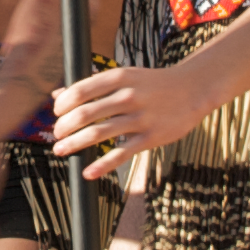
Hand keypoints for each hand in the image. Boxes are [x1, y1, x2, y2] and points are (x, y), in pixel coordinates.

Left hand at [47, 58, 214, 180]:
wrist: (192, 90)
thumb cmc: (152, 84)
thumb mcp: (125, 77)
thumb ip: (92, 86)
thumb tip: (57, 96)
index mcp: (119, 77)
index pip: (80, 91)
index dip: (63, 105)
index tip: (56, 113)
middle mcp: (128, 96)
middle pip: (85, 114)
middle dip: (64, 127)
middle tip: (57, 135)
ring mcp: (140, 118)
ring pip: (98, 134)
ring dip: (74, 144)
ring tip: (61, 150)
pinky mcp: (150, 137)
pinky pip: (121, 154)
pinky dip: (102, 166)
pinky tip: (88, 172)